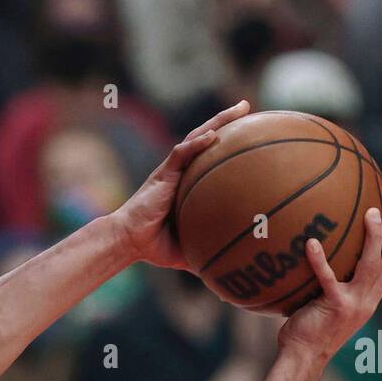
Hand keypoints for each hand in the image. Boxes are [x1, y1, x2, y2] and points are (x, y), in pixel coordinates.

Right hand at [111, 101, 249, 268]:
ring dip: (218, 122)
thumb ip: (210, 251)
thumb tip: (231, 273)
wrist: (129, 241)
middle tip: (248, 107)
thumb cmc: (155, 245)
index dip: (230, 144)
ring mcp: (172, 170)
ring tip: (239, 110)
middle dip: (228, 121)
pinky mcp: (162, 174)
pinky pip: (181, 154)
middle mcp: (181, 172)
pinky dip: (197, 144)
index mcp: (188, 184)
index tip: (252, 134)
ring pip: (197, 138)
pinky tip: (213, 136)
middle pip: (208, 139)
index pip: (211, 158)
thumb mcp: (191, 248)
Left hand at [279, 206, 381, 361]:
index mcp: (368, 302)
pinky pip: (328, 278)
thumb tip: (320, 263)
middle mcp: (367, 302)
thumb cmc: (308, 333)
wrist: (302, 358)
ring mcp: (353, 304)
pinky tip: (311, 243)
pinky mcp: (335, 307)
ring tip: (370, 214)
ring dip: (374, 237)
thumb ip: (335, 290)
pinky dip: (320, 260)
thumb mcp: (330, 310)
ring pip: (372, 265)